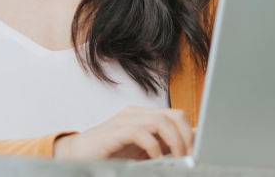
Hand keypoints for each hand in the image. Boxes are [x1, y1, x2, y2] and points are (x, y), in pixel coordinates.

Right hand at [53, 106, 192, 159]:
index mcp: (145, 117)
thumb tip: (191, 144)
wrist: (76, 156)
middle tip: (189, 158)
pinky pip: (140, 133)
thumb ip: (164, 145)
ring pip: (161, 121)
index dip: (192, 135)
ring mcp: (125, 121)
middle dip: (187, 138)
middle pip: (175, 115)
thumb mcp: (144, 152)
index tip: (198, 154)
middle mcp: (137, 115)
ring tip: (176, 160)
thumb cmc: (109, 154)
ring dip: (175, 143)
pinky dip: (153, 147)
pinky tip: (155, 160)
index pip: (178, 116)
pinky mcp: (114, 133)